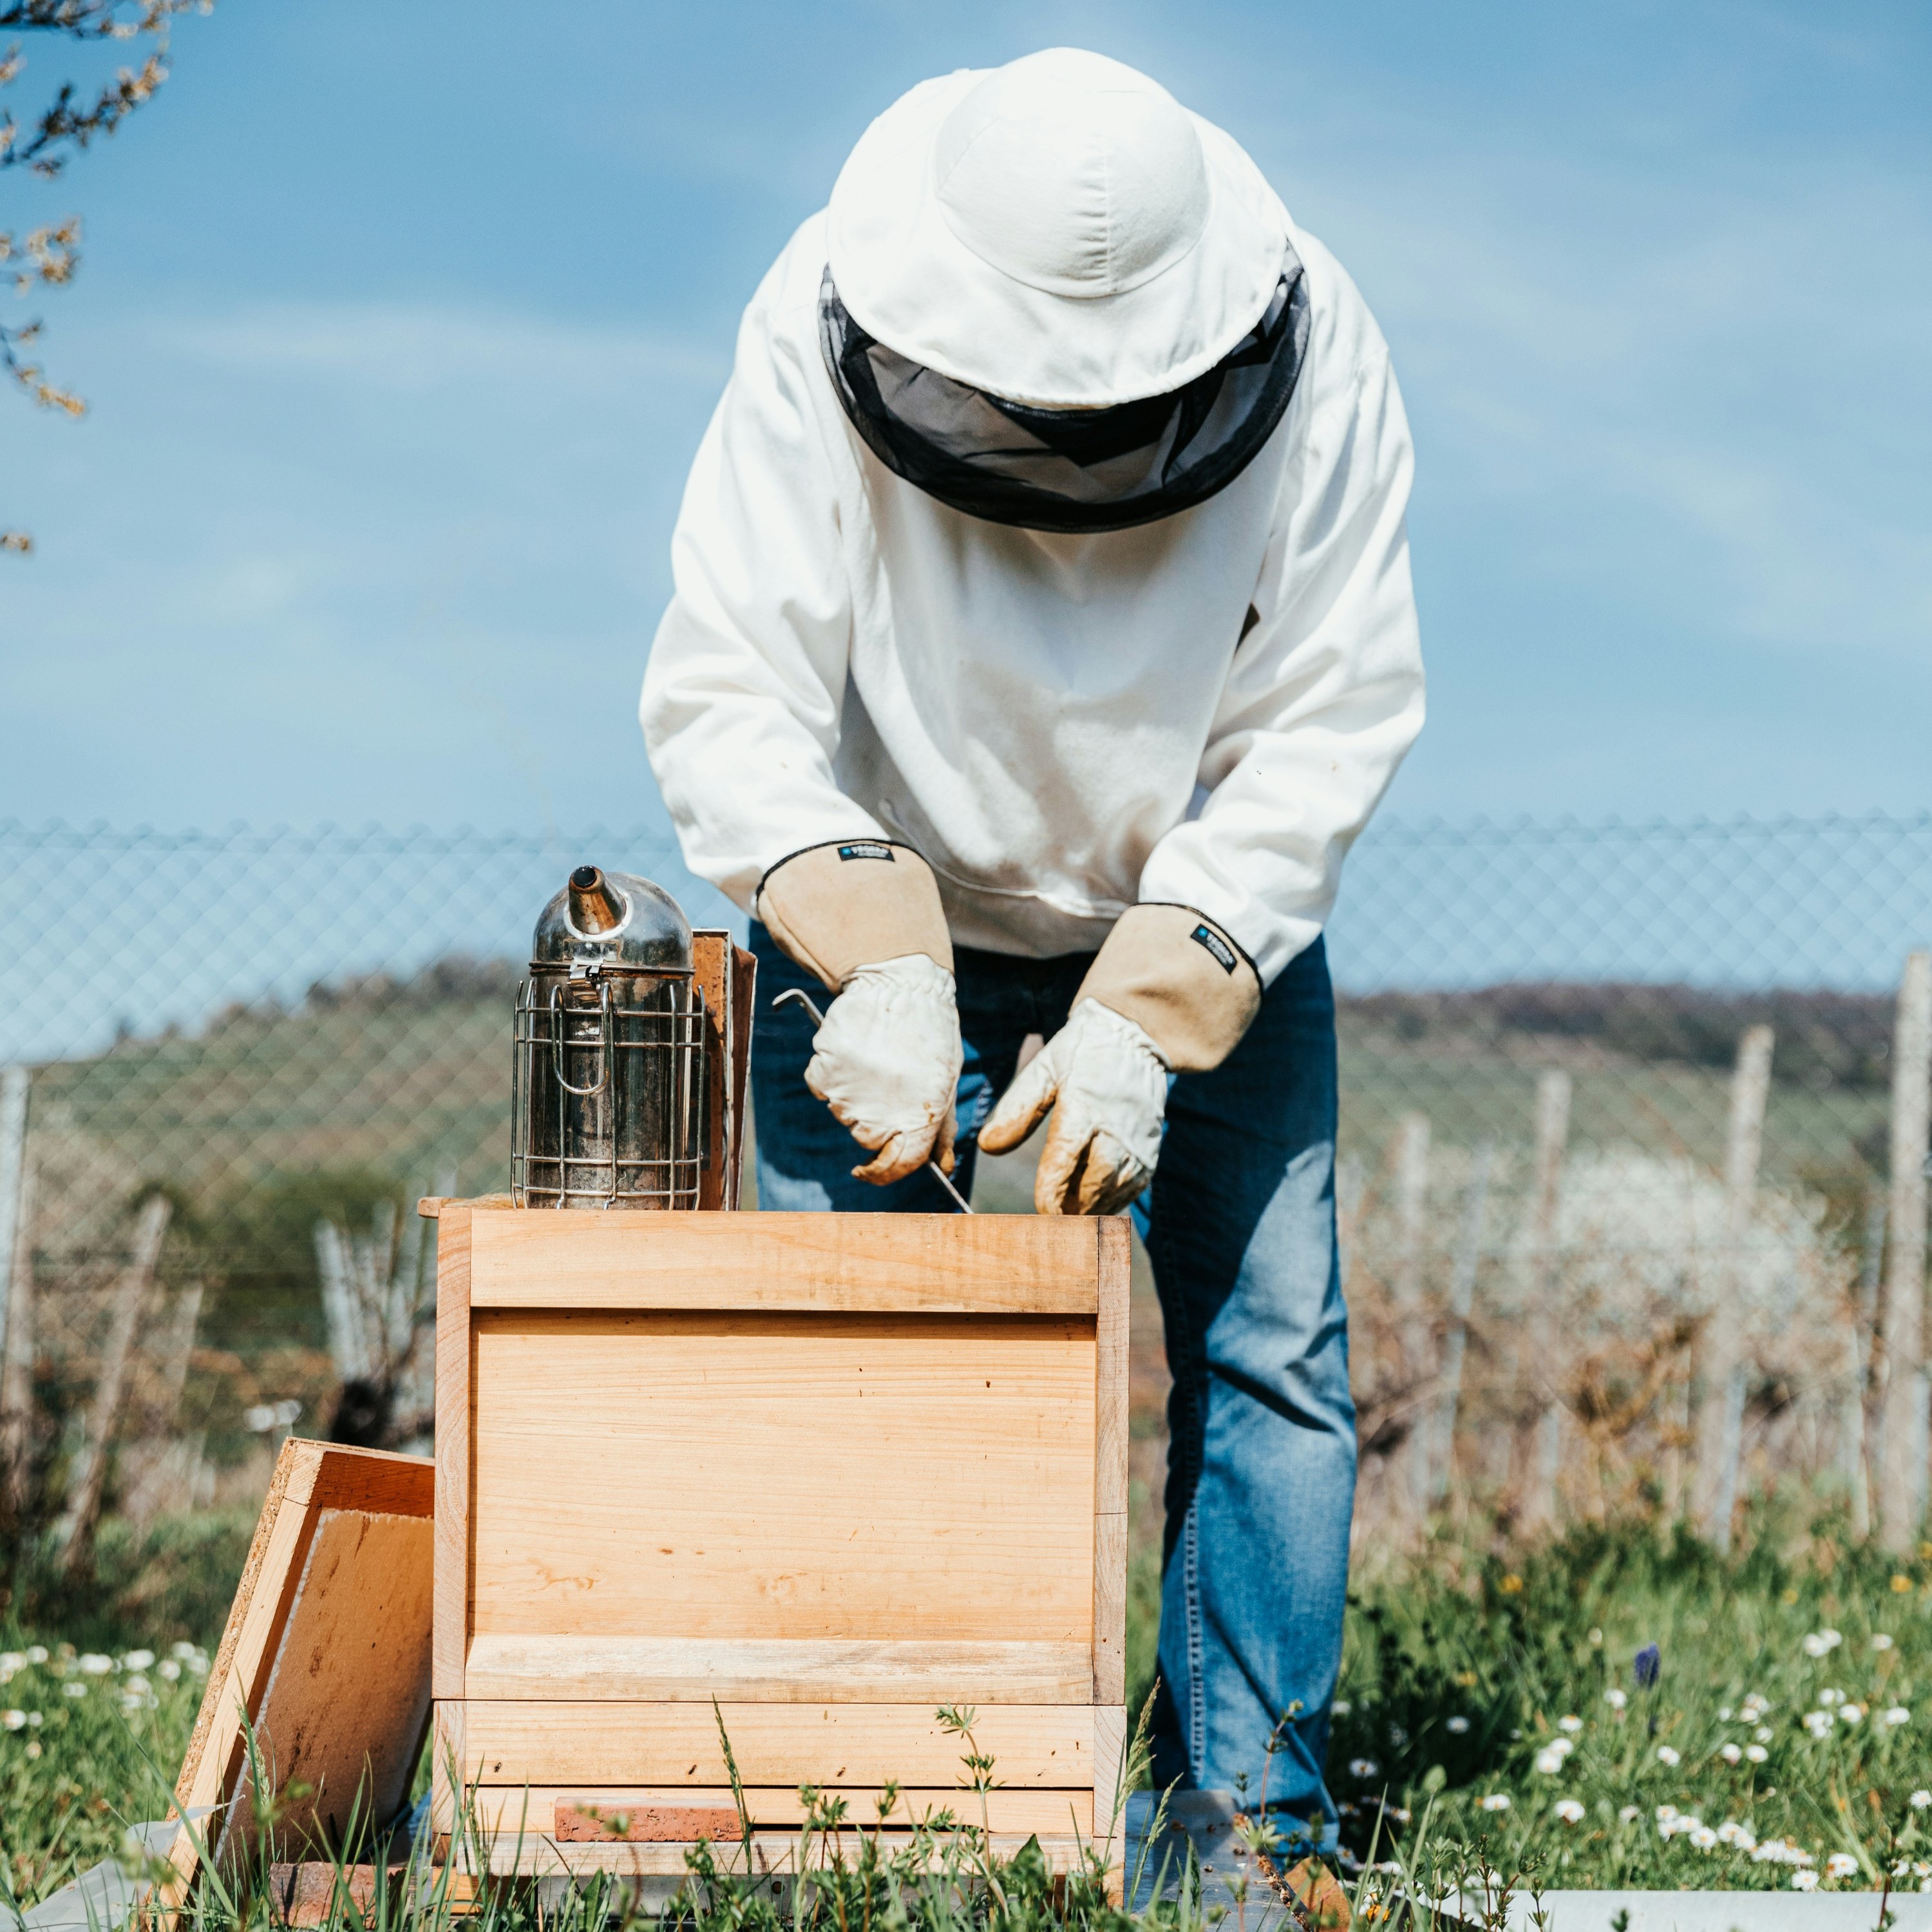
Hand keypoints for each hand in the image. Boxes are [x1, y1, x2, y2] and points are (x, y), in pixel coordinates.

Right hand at [804, 954, 963, 1183]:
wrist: (900, 982)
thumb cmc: (929, 1034)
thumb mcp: (947, 1082)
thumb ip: (943, 1129)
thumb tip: (944, 1168)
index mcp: (921, 1117)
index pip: (896, 1167)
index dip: (883, 1174)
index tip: (870, 1171)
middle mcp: (883, 1111)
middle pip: (868, 1140)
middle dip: (877, 1119)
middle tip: (890, 1082)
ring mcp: (850, 1093)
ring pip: (843, 1113)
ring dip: (856, 1094)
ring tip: (876, 1059)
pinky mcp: (824, 1071)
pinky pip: (822, 1088)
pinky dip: (833, 1074)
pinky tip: (854, 1051)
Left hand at [978, 999, 1168, 1214]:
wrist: (1136, 1038)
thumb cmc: (1081, 1053)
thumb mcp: (1044, 1069)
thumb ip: (1017, 1109)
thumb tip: (987, 1147)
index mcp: (1085, 1104)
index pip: (1066, 1155)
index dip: (1052, 1188)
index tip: (1039, 1211)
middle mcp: (1116, 1127)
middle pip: (1094, 1182)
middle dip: (1070, 1208)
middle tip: (1045, 1226)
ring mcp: (1137, 1142)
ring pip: (1114, 1191)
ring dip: (1089, 1210)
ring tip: (1064, 1220)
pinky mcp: (1150, 1151)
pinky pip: (1131, 1189)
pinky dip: (1110, 1204)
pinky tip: (1090, 1208)